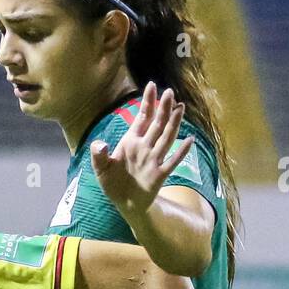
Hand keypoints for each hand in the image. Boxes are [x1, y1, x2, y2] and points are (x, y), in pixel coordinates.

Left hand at [91, 81, 192, 218]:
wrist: (124, 202)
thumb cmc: (113, 182)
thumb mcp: (101, 168)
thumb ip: (99, 154)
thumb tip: (101, 143)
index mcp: (131, 141)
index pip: (142, 118)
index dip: (147, 102)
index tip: (151, 86)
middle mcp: (145, 147)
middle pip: (157, 124)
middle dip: (163, 108)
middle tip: (170, 91)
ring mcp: (154, 159)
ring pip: (166, 138)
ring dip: (173, 123)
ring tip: (180, 108)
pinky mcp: (160, 174)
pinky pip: (172, 161)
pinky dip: (181, 151)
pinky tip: (190, 140)